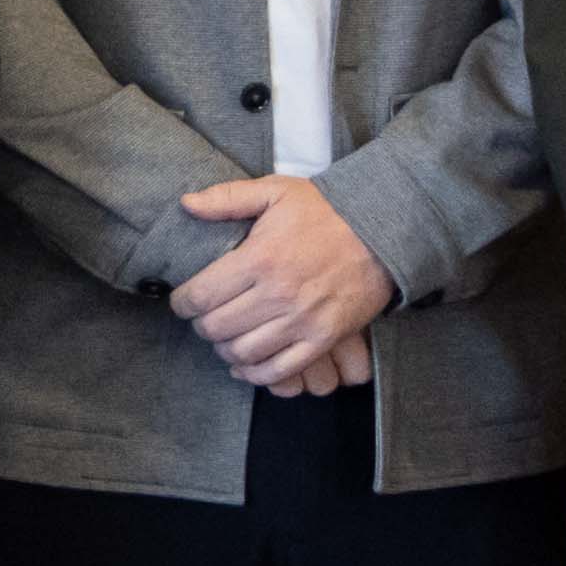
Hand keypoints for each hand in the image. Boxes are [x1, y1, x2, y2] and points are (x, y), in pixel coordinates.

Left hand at [168, 171, 396, 396]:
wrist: (383, 229)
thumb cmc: (326, 210)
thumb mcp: (276, 191)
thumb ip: (228, 198)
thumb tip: (186, 204)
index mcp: (260, 258)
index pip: (200, 296)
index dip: (182, 303)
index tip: (183, 302)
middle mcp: (277, 294)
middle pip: (217, 328)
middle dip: (201, 326)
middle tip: (204, 318)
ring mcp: (302, 320)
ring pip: (243, 352)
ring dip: (225, 349)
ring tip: (225, 337)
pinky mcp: (323, 338)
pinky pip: (280, 370)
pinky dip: (256, 373)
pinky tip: (246, 364)